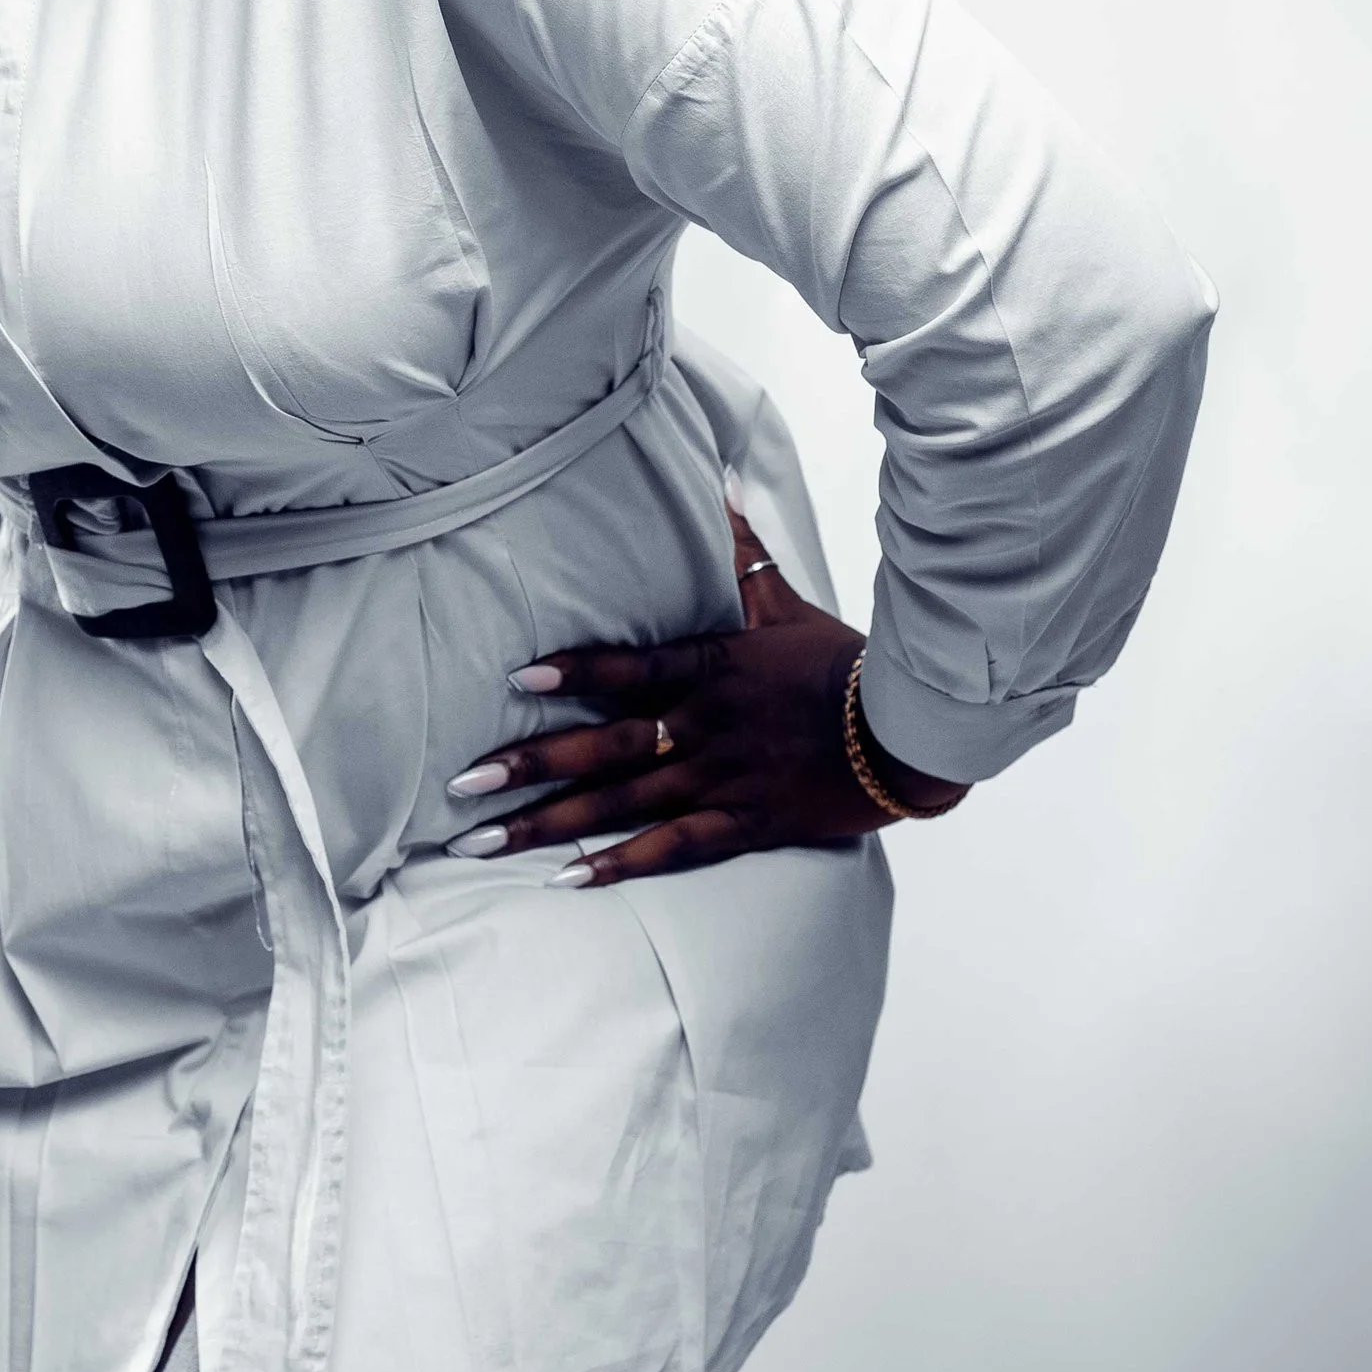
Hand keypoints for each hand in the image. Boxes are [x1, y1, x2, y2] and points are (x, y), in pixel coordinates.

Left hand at [447, 505, 968, 884]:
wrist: (909, 731)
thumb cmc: (844, 662)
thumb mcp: (786, 603)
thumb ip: (741, 556)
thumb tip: (717, 491)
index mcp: (711, 666)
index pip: (630, 668)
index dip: (573, 672)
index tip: (514, 677)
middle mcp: (704, 725)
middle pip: (605, 746)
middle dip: (529, 764)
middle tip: (463, 784)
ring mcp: (723, 777)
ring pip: (622, 803)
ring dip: (551, 822)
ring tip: (486, 840)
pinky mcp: (748, 823)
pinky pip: (675, 849)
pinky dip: (623, 864)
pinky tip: (571, 879)